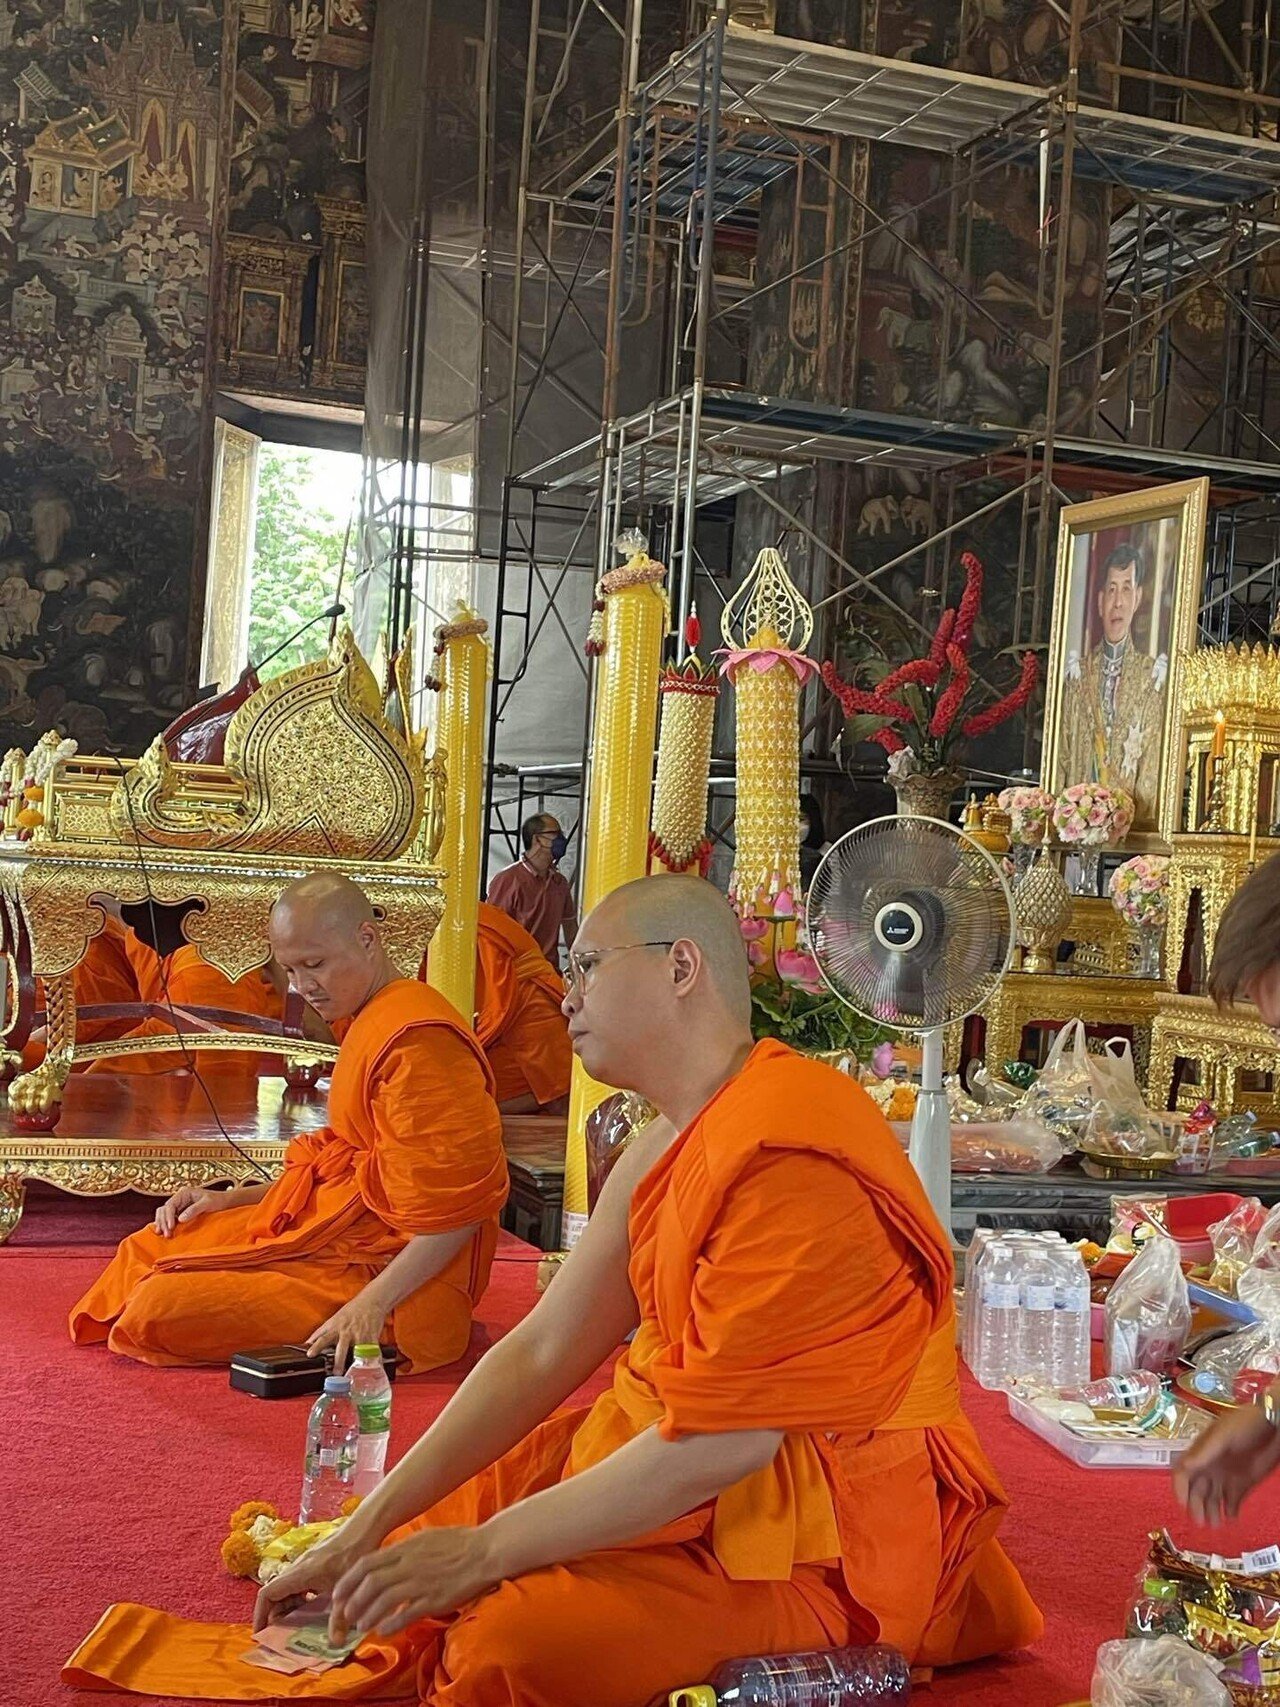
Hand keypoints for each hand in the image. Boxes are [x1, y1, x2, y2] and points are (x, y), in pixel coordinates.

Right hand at [153, 1185, 224, 1237]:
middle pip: (164, 1209)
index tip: (171, 1227)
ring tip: (164, 1235)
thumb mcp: (208, 1203)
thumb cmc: (218, 1200)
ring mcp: (179, 1206)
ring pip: (164, 1214)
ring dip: (162, 1224)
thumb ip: (194, 1209)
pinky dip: (165, 1225)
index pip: (170, 1205)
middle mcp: (179, 1198)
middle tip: (167, 1234)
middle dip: (163, 1221)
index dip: (168, 1216)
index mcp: (184, 1193)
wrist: (225, 1202)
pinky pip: (169, 1219)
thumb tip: (180, 1219)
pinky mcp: (181, 1213)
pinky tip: (165, 1233)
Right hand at [253, 1529, 373, 1632]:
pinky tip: (314, 1611)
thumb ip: (339, 1618)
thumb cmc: (354, 1553)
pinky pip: (298, 1585)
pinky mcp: (315, 1565)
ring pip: (287, 1590)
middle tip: (281, 1637)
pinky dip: (299, 1600)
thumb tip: (335, 1644)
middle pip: (275, 1594)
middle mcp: (298, 1568)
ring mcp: (306, 1565)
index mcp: (299, 1573)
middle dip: (274, 1616)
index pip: (267, 1593)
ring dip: (287, 1609)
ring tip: (296, 1628)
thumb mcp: (347, 1590)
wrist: (365, 1528)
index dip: (260, 1614)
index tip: (261, 1634)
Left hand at [306, 1293, 386, 1373]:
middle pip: (341, 1348)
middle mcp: (347, 1332)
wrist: (370, 1301)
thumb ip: (321, 1333)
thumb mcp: (333, 1320)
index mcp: (336, 1328)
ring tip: (355, 1375)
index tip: (310, 1355)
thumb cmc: (350, 1312)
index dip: (316, 1346)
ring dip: (356, 1363)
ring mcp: (360, 1335)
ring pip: (357, 1351)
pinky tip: (376, 1368)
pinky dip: (375, 1360)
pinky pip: (373, 1351)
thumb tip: (306, 1344)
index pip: (323, 1338)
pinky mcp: (372, 1337)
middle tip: (336, 1373)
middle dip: (338, 1361)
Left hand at [328, 1526, 500, 1641]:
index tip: (339, 1595)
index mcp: (405, 1548)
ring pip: (383, 1601)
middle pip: (370, 1583)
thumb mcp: (426, 1537)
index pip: (366, 1564)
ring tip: (362, 1626)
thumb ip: (405, 1550)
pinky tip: (385, 1631)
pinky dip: (390, 1625)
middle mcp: (408, 1564)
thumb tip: (387, 1560)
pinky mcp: (433, 1599)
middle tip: (348, 1615)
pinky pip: (405, 1615)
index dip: (348, 1581)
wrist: (485, 1551)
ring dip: (368, 1615)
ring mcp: (420, 1582)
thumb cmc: (459, 1543)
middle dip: (353, 1602)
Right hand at [1174, 1403, 1279, 1524]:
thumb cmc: (1244, 1425)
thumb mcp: (1223, 1435)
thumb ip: (1204, 1451)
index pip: (1182, 1473)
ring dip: (1211, 1512)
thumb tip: (1184, 1466)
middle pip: (1196, 1490)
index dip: (1180, 1489)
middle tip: (1201, 1523)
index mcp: (1201, 1453)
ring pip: (1212, 1499)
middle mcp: (1210, 1467)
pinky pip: (1232, 1503)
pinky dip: (1230, 1513)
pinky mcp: (1242, 1485)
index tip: (1183, 1505)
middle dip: (1196, 1506)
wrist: (1272, 1426)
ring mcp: (1226, 1477)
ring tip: (1215, 1525)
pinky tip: (1231, 1519)